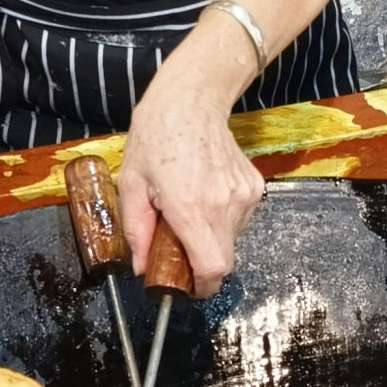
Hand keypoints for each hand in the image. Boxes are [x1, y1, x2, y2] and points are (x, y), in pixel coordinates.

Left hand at [120, 31, 264, 294]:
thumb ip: (137, 231)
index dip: (201, 287)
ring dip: (210, 237)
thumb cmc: (155, 137)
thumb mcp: (132, 184)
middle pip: (223, 260)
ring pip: (232, 240)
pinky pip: (240, 219)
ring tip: (189, 209)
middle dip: (201, 263)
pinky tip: (205, 194)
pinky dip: (223, 218)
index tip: (186, 286)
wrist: (191, 100)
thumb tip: (141, 267)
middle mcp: (223, 205)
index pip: (213, 269)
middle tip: (178, 245)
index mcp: (190, 208)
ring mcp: (244, 195)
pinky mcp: (254, 186)